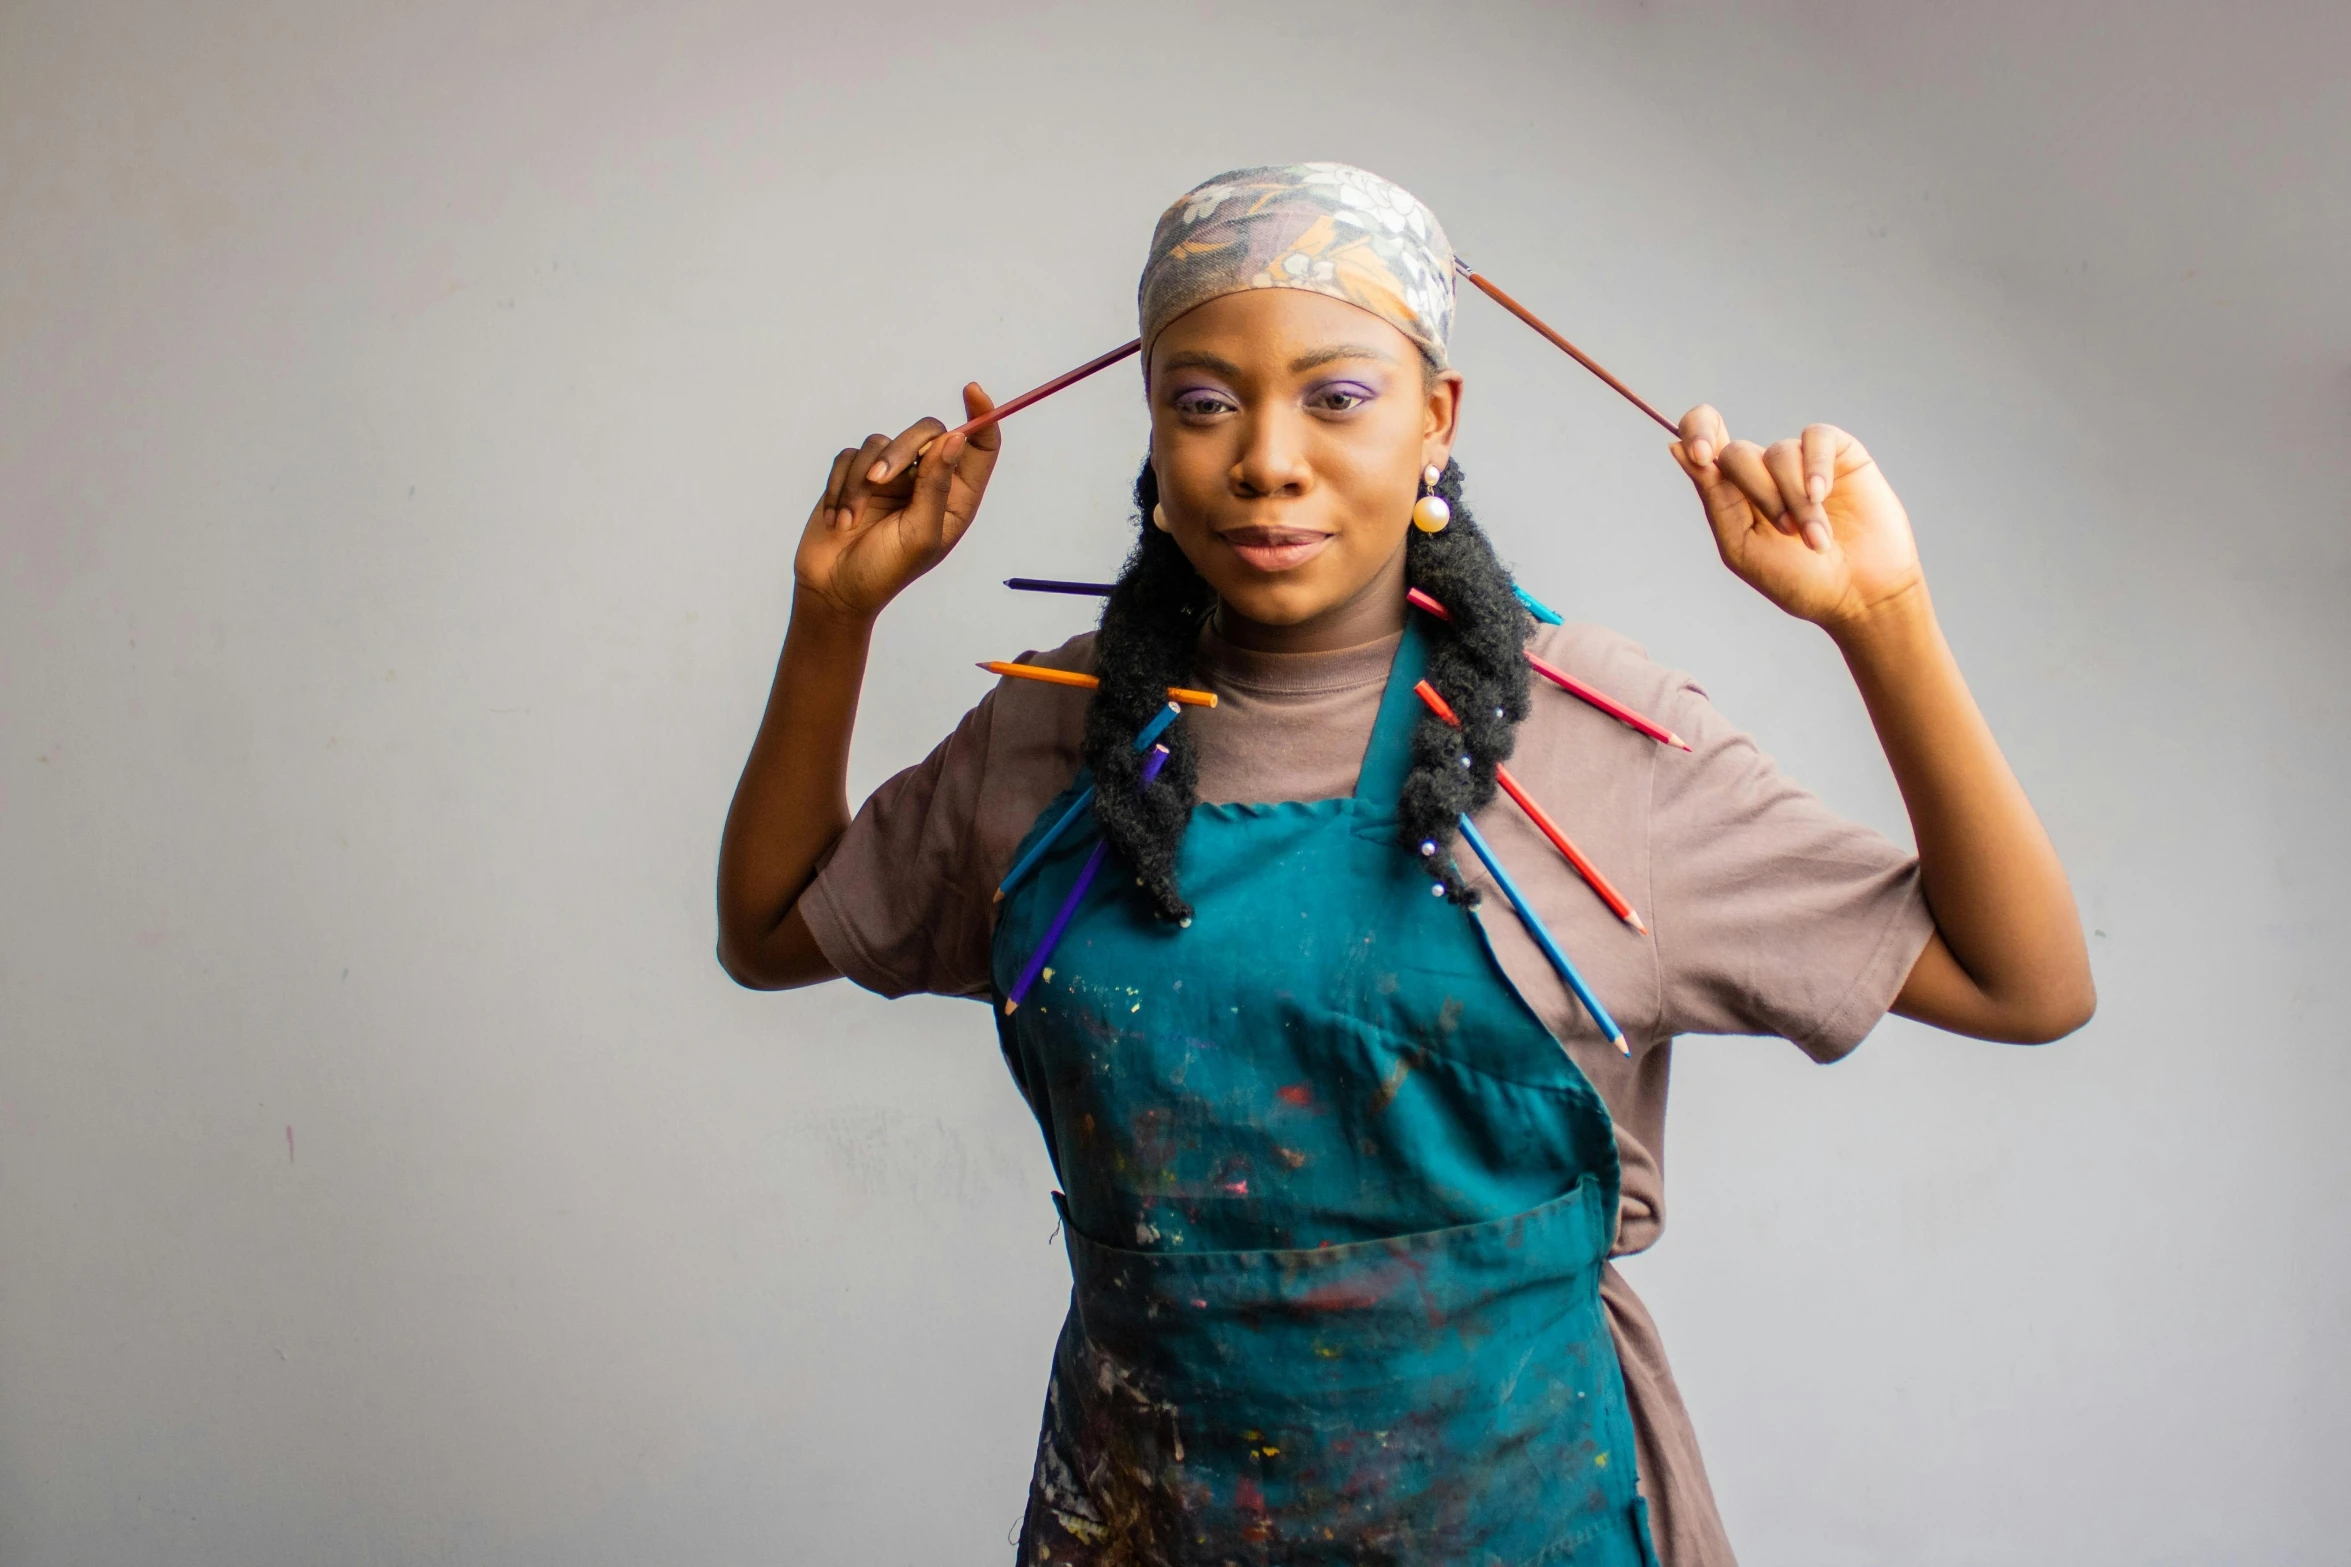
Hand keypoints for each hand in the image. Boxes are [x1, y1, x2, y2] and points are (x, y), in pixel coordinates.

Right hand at [794, 383, 1000, 620]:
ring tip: (849, 520)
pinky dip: (840, 486)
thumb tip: (955, 439)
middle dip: (902, 451)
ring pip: (881, 442)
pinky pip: (849, 456)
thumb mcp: (920, 534)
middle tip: (880, 479)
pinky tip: (837, 519)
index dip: (981, 416)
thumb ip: (937, 486)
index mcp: (956, 498)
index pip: (979, 447)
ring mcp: (892, 476)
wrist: (832, 589)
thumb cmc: (884, 571)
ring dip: (860, 482)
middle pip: (927, 433)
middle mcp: (928, 481)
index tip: (972, 391)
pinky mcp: (855, 476)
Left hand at [1669, 405, 1923, 633]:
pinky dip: (1816, 467)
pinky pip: (1816, 438)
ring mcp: (1802, 461)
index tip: (1700, 455)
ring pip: (1779, 453)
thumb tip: (1676, 448)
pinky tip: (1822, 495)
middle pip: (1737, 453)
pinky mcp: (1840, 453)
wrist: (1860, 594)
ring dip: (1796, 501)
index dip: (1696, 431)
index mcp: (1733, 493)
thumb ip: (1715, 498)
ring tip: (1817, 539)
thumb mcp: (1743, 546)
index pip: (1702, 438)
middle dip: (1759, 493)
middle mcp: (1764, 471)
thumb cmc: (1798, 579)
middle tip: (1785, 531)